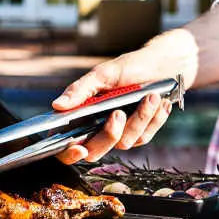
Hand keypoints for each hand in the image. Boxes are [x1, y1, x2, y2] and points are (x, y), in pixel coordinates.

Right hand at [52, 53, 173, 164]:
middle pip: (94, 152)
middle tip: (118, 112)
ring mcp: (118, 134)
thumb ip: (80, 90)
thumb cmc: (128, 67)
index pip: (65, 145)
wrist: (161, 65)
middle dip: (108, 135)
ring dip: (139, 119)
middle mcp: (96, 130)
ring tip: (150, 96)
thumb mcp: (102, 75)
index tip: (79, 147)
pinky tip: (159, 102)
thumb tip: (57, 105)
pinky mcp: (138, 135)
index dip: (68, 153)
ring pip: (123, 143)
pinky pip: (143, 137)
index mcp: (80, 117)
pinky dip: (153, 119)